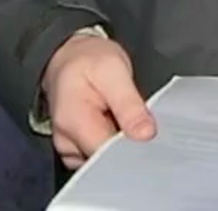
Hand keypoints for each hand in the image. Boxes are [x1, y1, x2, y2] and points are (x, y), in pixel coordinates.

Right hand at [40, 31, 155, 170]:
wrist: (69, 56)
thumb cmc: (88, 59)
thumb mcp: (113, 70)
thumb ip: (128, 104)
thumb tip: (145, 134)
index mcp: (73, 121)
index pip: (107, 155)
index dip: (132, 149)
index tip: (150, 135)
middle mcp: (67, 140)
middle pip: (106, 161)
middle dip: (129, 145)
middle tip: (140, 119)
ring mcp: (70, 147)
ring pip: (105, 160)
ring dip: (122, 144)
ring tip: (125, 115)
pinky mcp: (77, 148)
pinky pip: (100, 155)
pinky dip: (114, 144)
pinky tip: (118, 124)